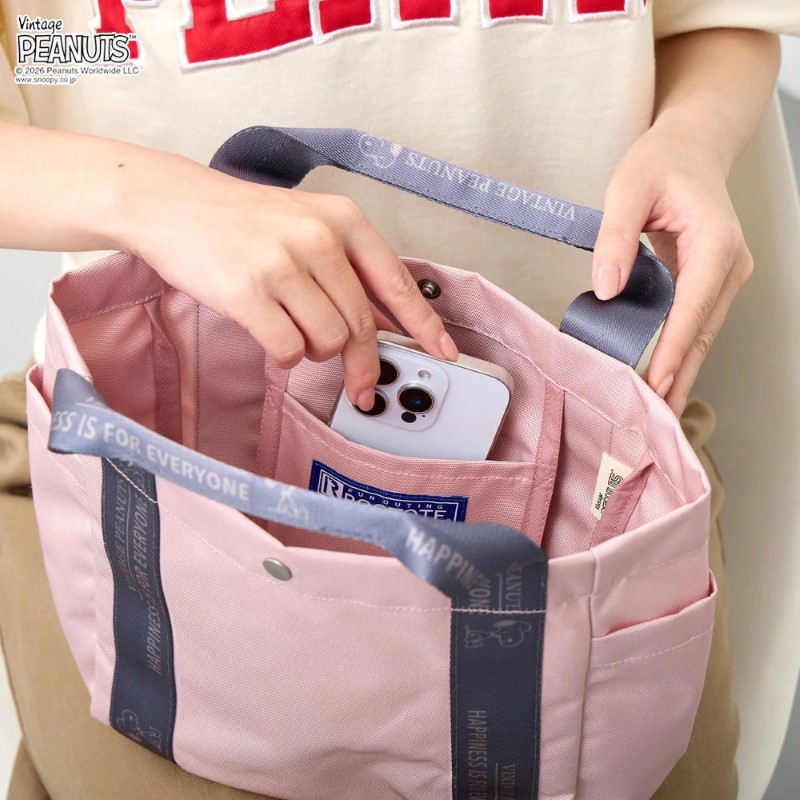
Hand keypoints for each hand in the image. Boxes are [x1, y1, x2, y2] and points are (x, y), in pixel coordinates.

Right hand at [121, 153, 458, 410]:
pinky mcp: (248, 292)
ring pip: (328, 342)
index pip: (397, 283)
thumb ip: (348, 269)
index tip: (443, 352)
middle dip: (362, 364)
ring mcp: (283, 264)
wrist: (171, 202)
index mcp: (342, 220)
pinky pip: (288, 351)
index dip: (424, 326)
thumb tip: (382, 324)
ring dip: (313, 351)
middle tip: (359, 384)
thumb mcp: (307, 224)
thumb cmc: (242, 221)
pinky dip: (283, 356)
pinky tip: (267, 332)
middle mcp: (319, 239)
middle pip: (363, 326)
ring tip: (289, 327)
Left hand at [592, 111, 752, 416]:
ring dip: (681, 373)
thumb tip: (607, 289)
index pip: (693, 306)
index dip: (674, 349)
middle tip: (657, 421)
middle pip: (703, 332)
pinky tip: (661, 380)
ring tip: (658, 414)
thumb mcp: (628, 187)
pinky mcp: (710, 283)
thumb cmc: (662, 162)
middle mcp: (728, 265)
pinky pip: (694, 325)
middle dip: (680, 377)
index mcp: (716, 241)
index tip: (656, 384)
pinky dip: (679, 354)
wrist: (691, 148)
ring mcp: (723, 277)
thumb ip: (616, 237)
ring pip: (702, 335)